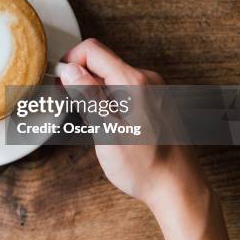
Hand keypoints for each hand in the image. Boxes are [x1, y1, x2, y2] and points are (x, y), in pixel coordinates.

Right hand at [60, 38, 230, 239]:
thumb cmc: (145, 167)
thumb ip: (87, 96)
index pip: (91, 50)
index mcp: (133, 82)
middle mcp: (146, 79)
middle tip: (74, 108)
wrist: (179, 189)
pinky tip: (109, 124)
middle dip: (80, 80)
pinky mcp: (154, 100)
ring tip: (94, 122)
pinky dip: (108, 100)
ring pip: (110, 76)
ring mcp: (153, 89)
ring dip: (93, 92)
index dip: (69, 62)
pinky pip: (122, 88)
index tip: (60, 84)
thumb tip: (68, 69)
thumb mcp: (106, 131)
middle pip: (101, 61)